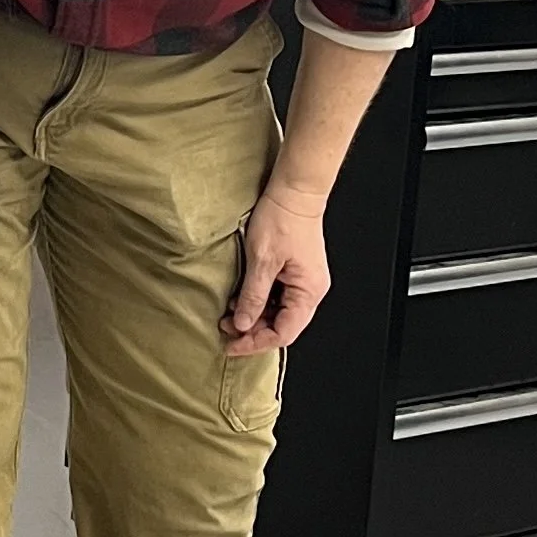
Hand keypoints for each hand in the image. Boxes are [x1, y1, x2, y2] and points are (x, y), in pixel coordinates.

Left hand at [222, 182, 329, 354]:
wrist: (294, 191)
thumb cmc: (283, 218)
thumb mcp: (262, 261)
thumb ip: (253, 296)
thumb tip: (243, 324)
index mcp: (308, 291)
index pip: (283, 332)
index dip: (256, 342)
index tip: (232, 345)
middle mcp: (310, 290)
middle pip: (282, 325)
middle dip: (253, 330)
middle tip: (225, 329)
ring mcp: (304, 281)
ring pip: (278, 312)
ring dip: (254, 316)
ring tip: (229, 315)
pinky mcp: (295, 273)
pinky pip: (278, 297)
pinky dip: (259, 302)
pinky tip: (240, 299)